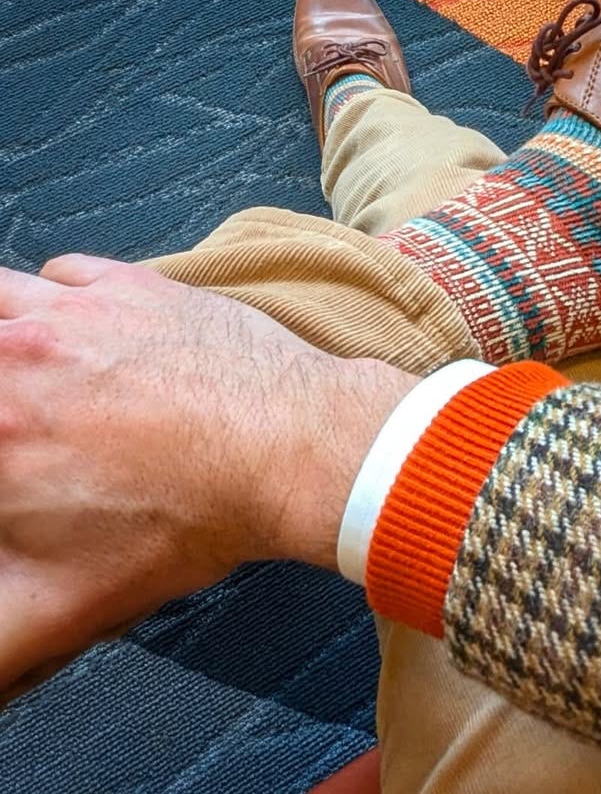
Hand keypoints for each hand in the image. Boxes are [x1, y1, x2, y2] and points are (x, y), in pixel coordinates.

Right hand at [0, 255, 415, 699]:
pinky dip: (59, 296)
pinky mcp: (127, 285)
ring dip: (6, 334)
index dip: (3, 454)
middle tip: (28, 424)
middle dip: (6, 403)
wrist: (291, 447)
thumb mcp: (67, 608)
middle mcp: (14, 362)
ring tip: (34, 370)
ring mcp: (71, 314)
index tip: (15, 458)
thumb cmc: (194, 520)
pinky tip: (80, 330)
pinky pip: (62, 273)